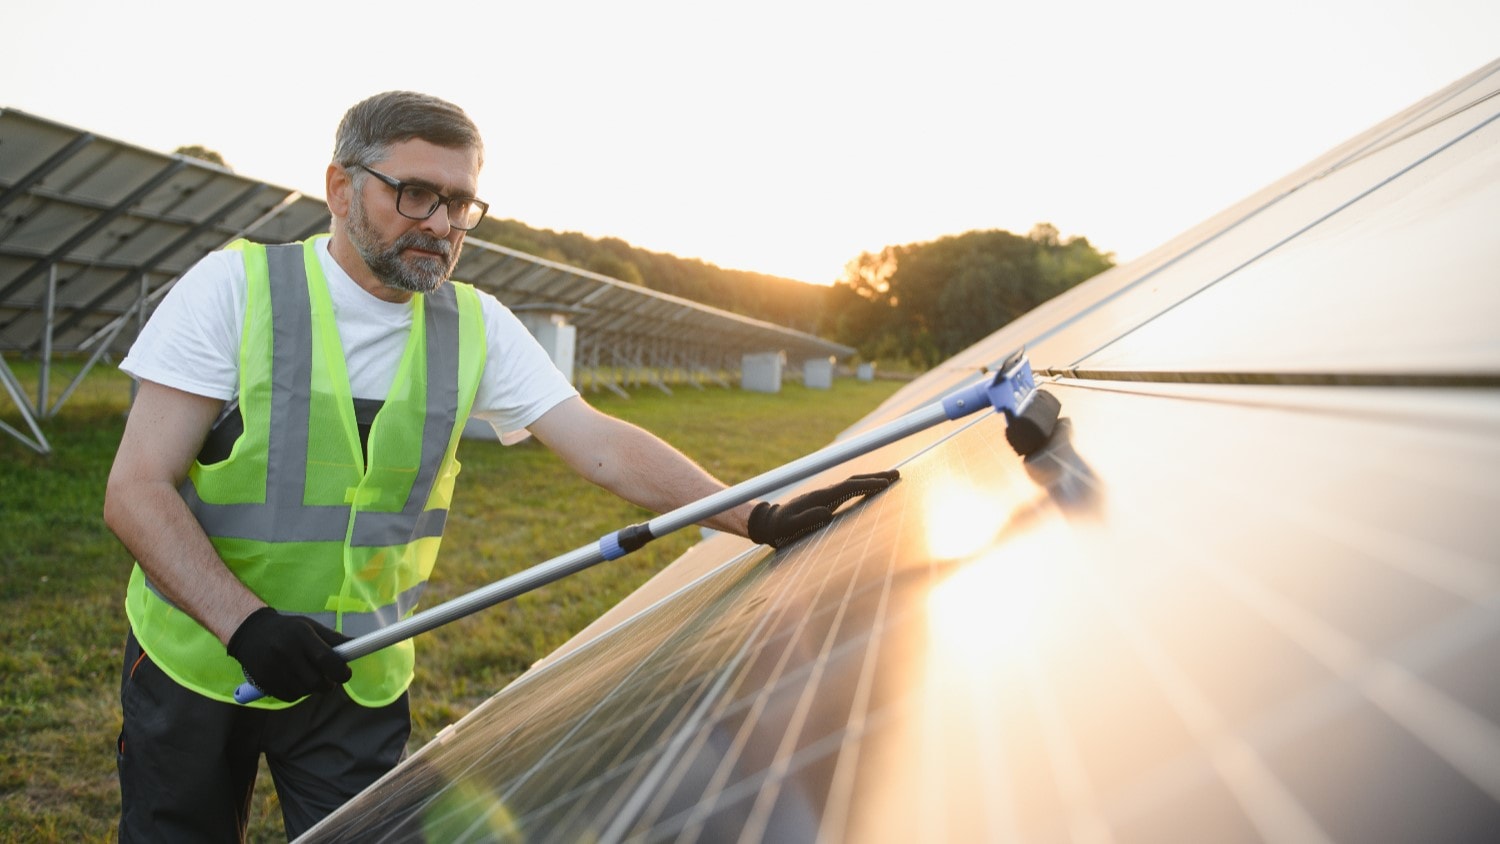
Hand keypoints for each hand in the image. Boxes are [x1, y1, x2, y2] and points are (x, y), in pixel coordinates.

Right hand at [226, 607, 351, 701]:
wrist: (250, 632)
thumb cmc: (288, 629)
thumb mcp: (310, 627)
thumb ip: (334, 639)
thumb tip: (359, 644)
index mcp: (301, 635)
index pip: (326, 659)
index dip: (340, 671)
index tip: (346, 674)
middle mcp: (286, 652)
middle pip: (316, 682)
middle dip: (328, 684)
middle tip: (330, 679)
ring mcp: (273, 668)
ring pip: (304, 692)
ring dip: (313, 688)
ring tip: (309, 675)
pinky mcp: (263, 682)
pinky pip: (290, 697)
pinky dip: (298, 693)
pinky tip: (295, 680)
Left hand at [748, 469, 898, 548]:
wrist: (768, 522)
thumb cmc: (779, 529)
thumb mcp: (789, 527)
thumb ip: (805, 520)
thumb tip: (826, 514)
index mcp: (819, 498)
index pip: (848, 488)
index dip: (867, 485)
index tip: (885, 483)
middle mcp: (824, 492)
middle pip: (853, 480)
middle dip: (875, 476)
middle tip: (897, 474)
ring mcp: (825, 494)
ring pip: (851, 483)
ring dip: (871, 479)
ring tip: (890, 478)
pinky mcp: (825, 499)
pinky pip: (847, 490)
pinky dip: (862, 486)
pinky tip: (869, 488)